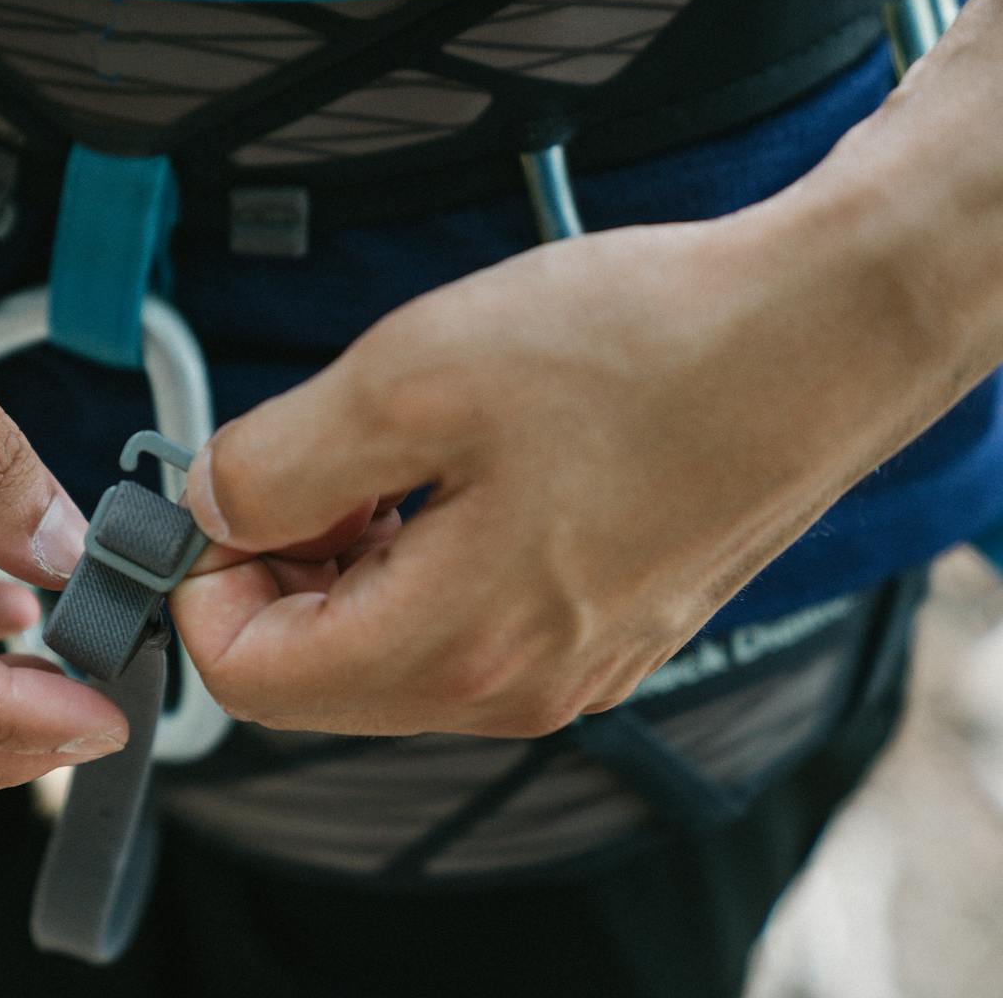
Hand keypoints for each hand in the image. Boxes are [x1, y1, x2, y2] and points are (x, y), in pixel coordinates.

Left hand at [171, 162, 976, 737]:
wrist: (820, 329)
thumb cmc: (636, 346)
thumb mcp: (406, 381)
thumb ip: (276, 464)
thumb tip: (208, 509)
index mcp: (457, 649)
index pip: (248, 682)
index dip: (200, 586)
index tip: (212, 495)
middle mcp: (516, 691)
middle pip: (314, 679)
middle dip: (273, 574)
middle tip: (295, 461)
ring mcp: (571, 670)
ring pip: (386, 652)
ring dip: (344, 563)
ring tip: (380, 454)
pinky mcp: (607, 629)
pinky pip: (463, 627)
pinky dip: (417, 561)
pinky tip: (448, 472)